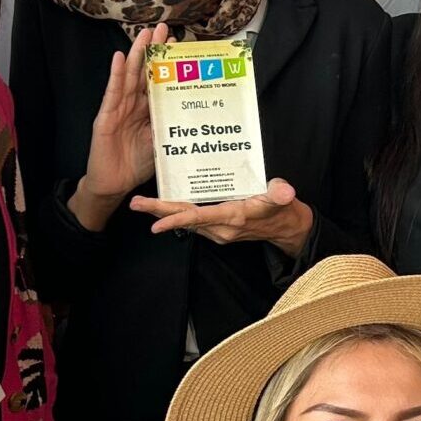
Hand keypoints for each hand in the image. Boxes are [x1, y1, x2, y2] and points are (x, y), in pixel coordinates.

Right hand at [75, 26, 164, 207]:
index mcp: (148, 109)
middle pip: (144, 72)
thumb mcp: (162, 142)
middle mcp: (134, 104)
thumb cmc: (137, 164)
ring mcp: (118, 108)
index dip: (167, 62)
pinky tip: (118, 57)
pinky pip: (112, 93)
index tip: (178, 44)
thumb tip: (196, 109)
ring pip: (129, 77)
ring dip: (136, 54)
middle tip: (164, 27)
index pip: (159, 80)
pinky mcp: (105, 117)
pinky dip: (115, 75)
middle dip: (154, 50)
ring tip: (144, 35)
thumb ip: (172, 124)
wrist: (114, 185)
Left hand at [129, 177, 314, 255]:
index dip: (176, 219)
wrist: (285, 228)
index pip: (199, 217)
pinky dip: (176, 213)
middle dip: (158, 213)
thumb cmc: (282, 211)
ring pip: (184, 220)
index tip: (155, 223)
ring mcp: (217, 230)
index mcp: (232, 217)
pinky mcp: (216, 228)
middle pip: (184, 219)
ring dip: (163, 212)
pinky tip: (163, 204)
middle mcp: (220, 227)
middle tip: (135, 204)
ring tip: (141, 203)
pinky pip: (191, 220)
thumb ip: (281, 194)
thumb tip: (285, 190)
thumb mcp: (283, 200)